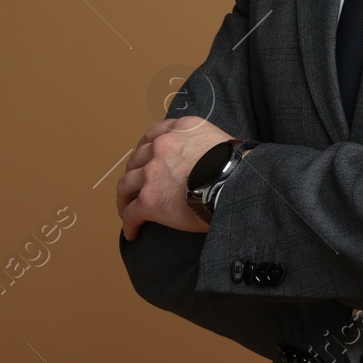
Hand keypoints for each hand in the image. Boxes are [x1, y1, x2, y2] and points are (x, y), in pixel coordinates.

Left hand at [115, 116, 236, 241]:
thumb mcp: (220, 139)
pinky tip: (132, 233)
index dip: (146, 148)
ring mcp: (152, 173)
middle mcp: (161, 146)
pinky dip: (129, 223)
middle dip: (134, 173)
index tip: (145, 158)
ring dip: (124, 198)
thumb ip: (203, 142)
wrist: (237, 182)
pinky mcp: (148, 200)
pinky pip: (131, 213)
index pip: (153, 134)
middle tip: (136, 186)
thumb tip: (206, 158)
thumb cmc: (238, 165)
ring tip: (126, 208)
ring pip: (125, 185)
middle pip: (136, 160)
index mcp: (180, 130)